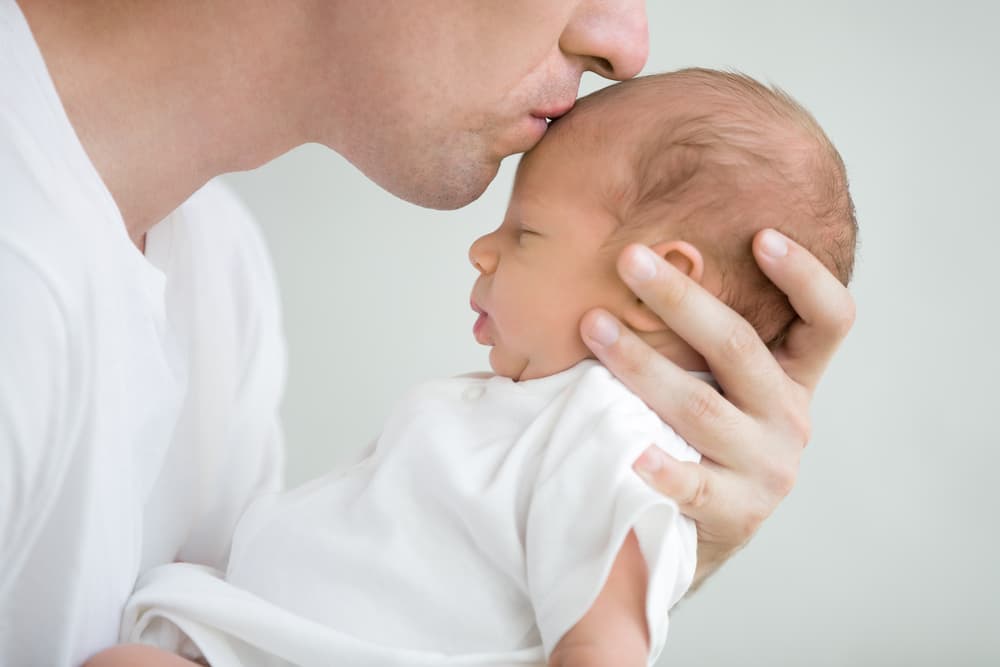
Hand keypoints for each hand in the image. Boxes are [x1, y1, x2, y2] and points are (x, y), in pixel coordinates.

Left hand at [579, 229, 854, 587]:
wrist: (702, 528)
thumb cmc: (702, 435)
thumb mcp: (721, 382)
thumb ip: (703, 335)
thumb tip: (643, 250)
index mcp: (793, 377)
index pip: (829, 320)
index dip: (805, 277)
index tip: (761, 235)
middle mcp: (789, 418)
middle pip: (740, 348)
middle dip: (680, 299)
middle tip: (630, 259)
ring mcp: (765, 468)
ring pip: (703, 408)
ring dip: (643, 365)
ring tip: (594, 328)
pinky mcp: (735, 513)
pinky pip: (694, 486)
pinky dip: (663, 468)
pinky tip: (632, 452)